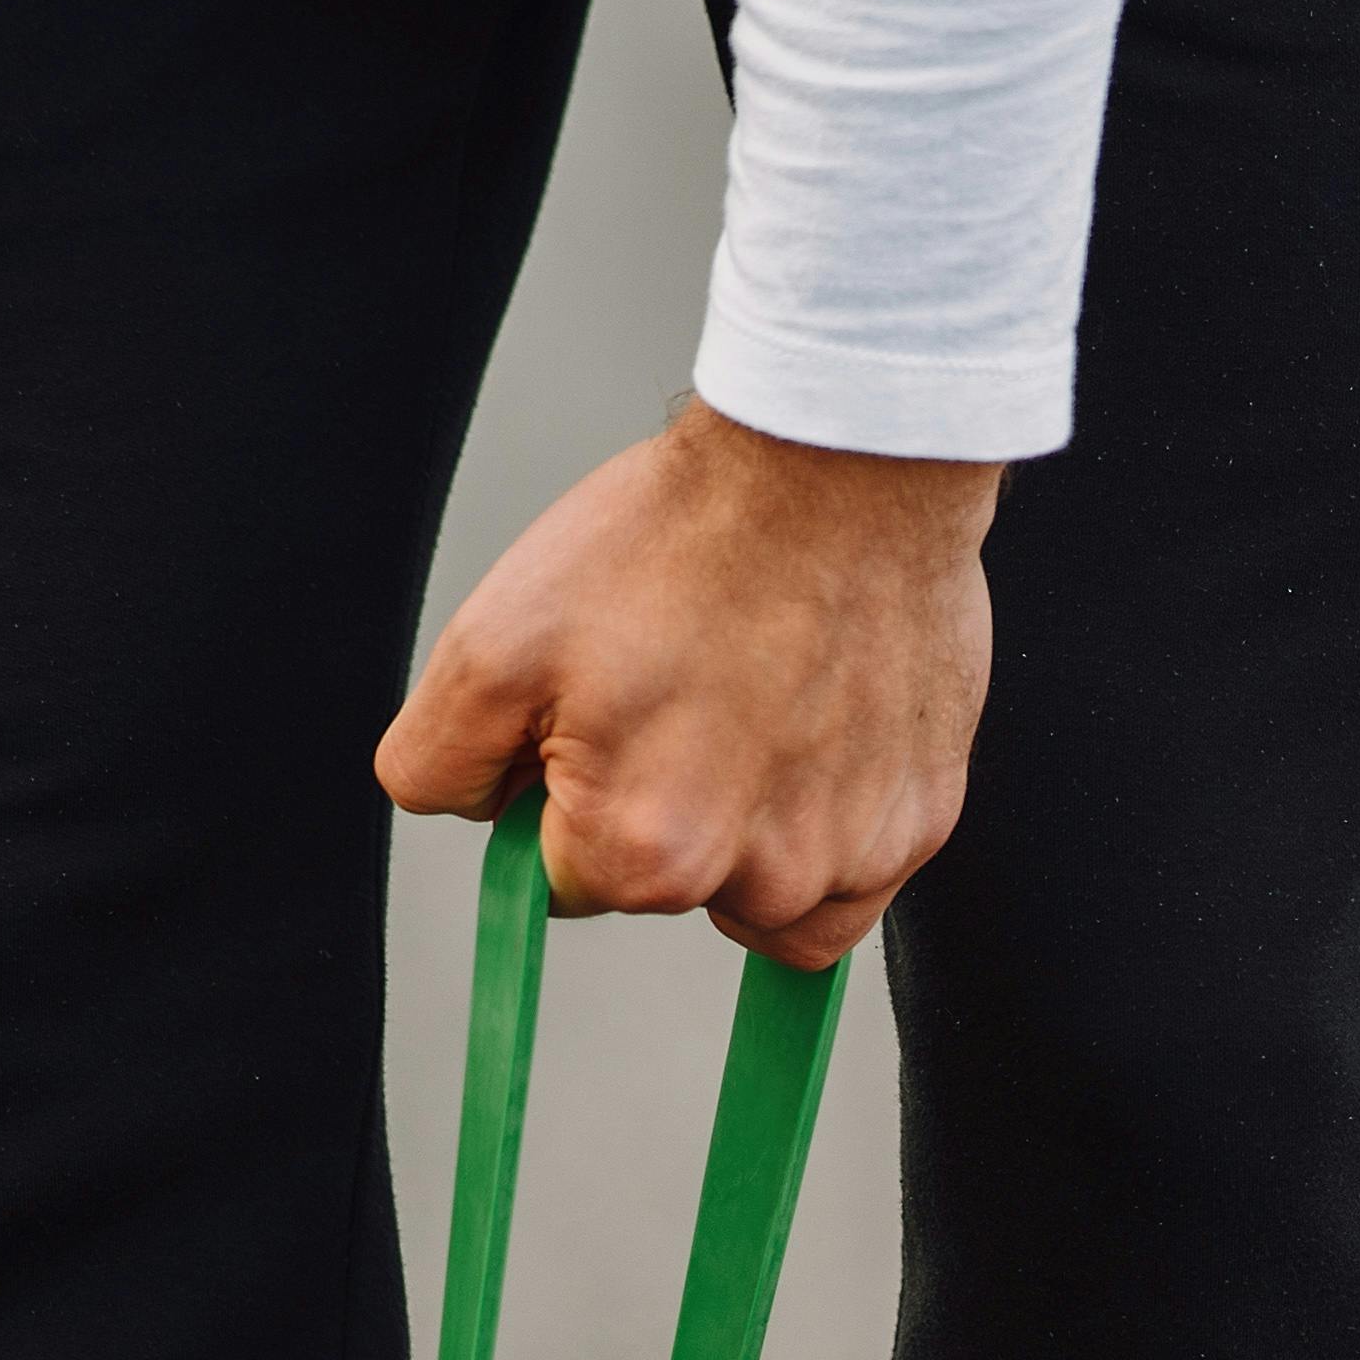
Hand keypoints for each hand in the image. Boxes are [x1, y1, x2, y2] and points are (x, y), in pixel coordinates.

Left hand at [375, 402, 998, 971]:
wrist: (838, 463)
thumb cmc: (681, 539)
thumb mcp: (492, 640)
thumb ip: (437, 764)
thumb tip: (461, 815)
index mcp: (647, 853)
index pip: (565, 886)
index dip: (563, 799)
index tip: (594, 724)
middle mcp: (762, 881)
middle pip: (671, 891)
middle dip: (656, 809)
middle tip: (678, 689)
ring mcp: (855, 857)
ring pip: (766, 897)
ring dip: (747, 828)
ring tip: (751, 706)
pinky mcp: (923, 821)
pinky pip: (854, 878)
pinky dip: (827, 824)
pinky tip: (814, 731)